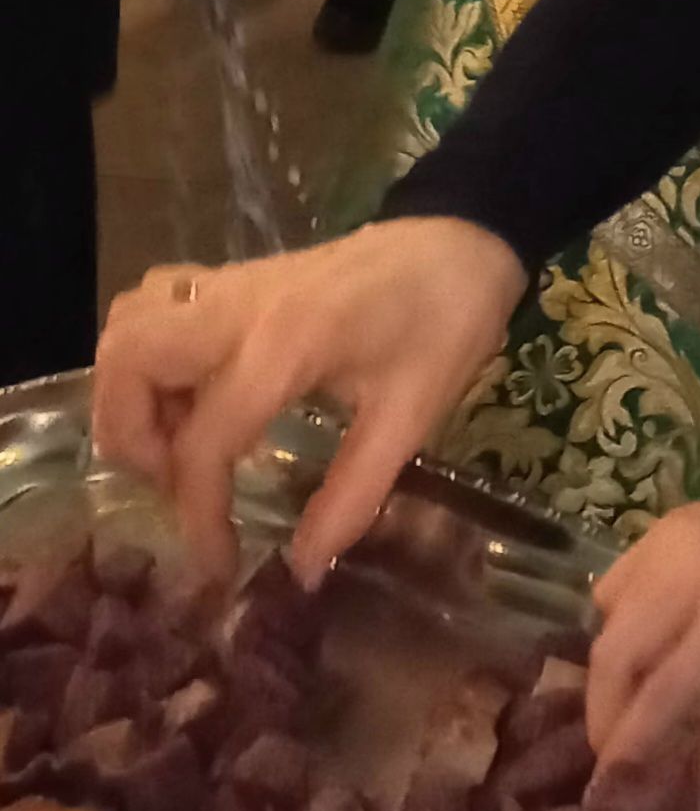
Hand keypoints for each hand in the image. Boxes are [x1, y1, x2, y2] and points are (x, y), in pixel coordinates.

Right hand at [92, 218, 525, 583]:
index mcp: (286, 344)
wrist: (460, 238)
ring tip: (176, 444)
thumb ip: (353, 496)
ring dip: (130, 393)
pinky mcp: (232, 280)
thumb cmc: (445, 322)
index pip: (203, 441)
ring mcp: (229, 285)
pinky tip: (192, 400)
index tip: (221, 567)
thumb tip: (303, 571)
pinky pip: (154, 307)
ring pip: (128, 325)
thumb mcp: (412, 417)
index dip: (198, 518)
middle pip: (127, 360)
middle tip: (176, 484)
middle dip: (129, 439)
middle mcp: (238, 307)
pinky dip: (147, 359)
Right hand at [586, 474, 699, 810]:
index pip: (662, 691)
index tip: (611, 796)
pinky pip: (615, 586)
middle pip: (615, 654)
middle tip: (614, 762)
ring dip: (608, 675)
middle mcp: (687, 567)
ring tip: (629, 716)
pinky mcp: (661, 524)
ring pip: (606, 620)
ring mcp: (668, 538)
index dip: (630, 748)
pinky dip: (617, 627)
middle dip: (604, 715)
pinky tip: (644, 655)